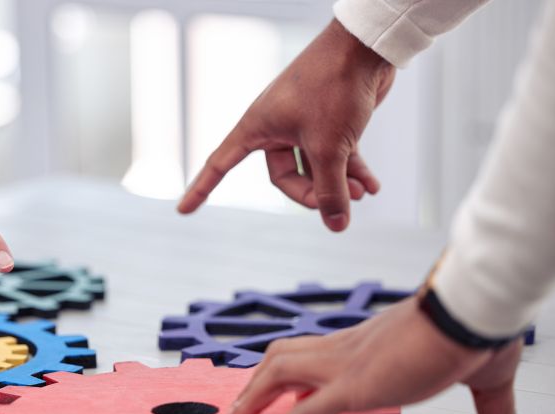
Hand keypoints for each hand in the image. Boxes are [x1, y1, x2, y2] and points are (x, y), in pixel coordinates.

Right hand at [178, 19, 395, 231]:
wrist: (366, 47)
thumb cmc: (334, 88)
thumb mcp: (329, 147)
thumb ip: (331, 191)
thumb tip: (336, 225)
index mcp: (257, 126)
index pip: (220, 164)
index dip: (201, 189)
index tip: (182, 211)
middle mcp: (276, 125)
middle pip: (284, 175)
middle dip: (313, 192)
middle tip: (341, 200)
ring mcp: (304, 123)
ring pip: (315, 166)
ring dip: (339, 182)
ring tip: (362, 193)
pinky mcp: (330, 120)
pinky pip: (336, 153)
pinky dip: (353, 169)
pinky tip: (371, 185)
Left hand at [222, 297, 554, 413]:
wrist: (473, 312)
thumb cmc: (477, 332)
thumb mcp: (487, 378)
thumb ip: (500, 412)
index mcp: (368, 343)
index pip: (319, 354)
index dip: (297, 372)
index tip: (282, 391)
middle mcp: (346, 349)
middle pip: (284, 356)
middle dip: (258, 384)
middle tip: (239, 410)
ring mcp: (342, 366)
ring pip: (277, 375)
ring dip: (251, 402)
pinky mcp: (349, 387)